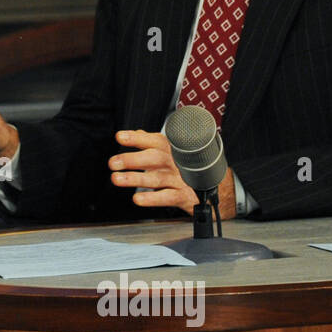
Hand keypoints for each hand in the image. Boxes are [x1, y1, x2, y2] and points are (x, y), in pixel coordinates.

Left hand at [108, 129, 236, 219]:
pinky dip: (152, 199)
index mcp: (170, 149)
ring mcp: (179, 179)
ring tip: (117, 179)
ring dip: (135, 179)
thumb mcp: (171, 151)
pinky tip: (138, 199)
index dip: (136, 138)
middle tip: (114, 162)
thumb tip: (134, 133)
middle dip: (132, 159)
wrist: (217, 186)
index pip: (153, 140)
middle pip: (153, 158)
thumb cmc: (186, 166)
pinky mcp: (183, 196)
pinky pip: (167, 197)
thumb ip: (151, 142)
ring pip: (156, 178)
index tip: (120, 137)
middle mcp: (174, 162)